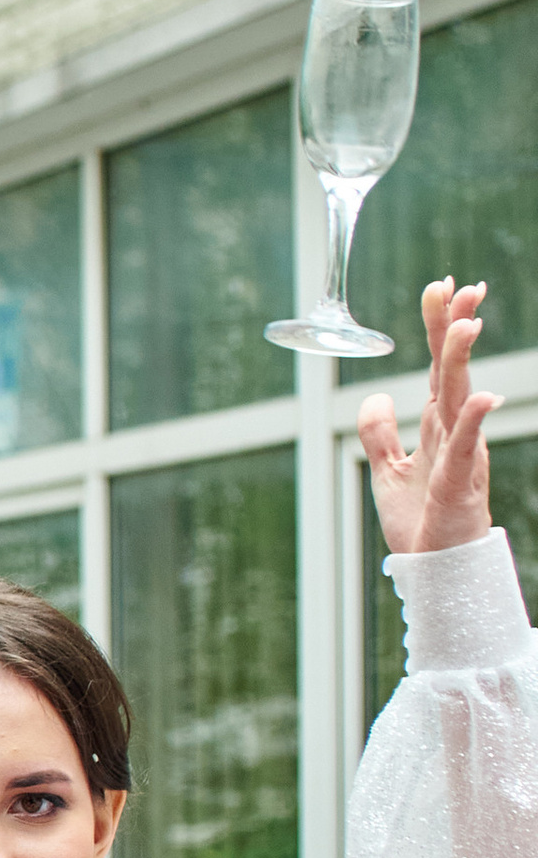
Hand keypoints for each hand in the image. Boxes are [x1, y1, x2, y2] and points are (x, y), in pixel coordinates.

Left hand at [359, 280, 496, 556]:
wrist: (435, 570)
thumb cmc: (419, 523)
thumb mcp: (388, 471)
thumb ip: (379, 432)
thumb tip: (376, 394)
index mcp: (438, 427)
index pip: (437, 367)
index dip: (438, 328)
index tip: (440, 288)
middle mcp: (454, 433)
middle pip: (452, 371)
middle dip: (455, 328)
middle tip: (461, 287)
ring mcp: (461, 455)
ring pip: (461, 398)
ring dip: (462, 360)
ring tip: (469, 321)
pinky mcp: (460, 482)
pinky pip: (467, 446)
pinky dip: (472, 421)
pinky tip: (480, 396)